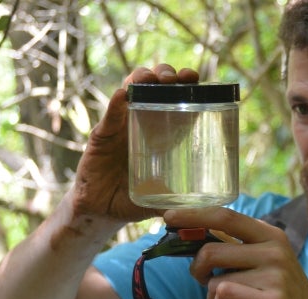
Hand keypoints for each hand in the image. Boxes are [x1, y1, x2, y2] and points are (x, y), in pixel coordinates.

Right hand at [72, 64, 198, 222]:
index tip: (195, 78)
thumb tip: (206, 214)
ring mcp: (122, 126)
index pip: (177, 101)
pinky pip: (110, 116)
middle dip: (167, 75)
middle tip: (176, 78)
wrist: (102, 212)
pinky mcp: (102, 136)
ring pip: (131, 91)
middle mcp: (143, 123)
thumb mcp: (163, 200)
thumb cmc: (134, 200)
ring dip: (142, 79)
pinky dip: (116, 104)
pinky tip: (124, 95)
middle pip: (156, 88)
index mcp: (163, 134)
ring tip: (152, 78)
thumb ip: (181, 205)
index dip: (187, 86)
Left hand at [163, 207, 307, 298]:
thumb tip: (190, 233)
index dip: (194, 214)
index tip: (169, 216)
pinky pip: (223, 297)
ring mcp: (275, 274)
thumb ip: (233, 247)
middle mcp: (274, 249)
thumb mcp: (263, 262)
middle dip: (197, 270)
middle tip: (205, 282)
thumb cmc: (279, 293)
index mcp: (270, 235)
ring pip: (214, 280)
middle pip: (210, 250)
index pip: (225, 216)